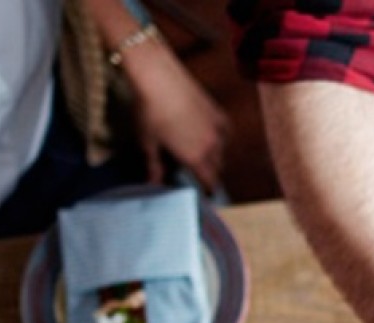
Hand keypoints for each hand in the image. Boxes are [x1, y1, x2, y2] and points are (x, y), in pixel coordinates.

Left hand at [122, 39, 230, 185]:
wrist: (159, 78)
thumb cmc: (150, 111)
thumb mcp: (148, 142)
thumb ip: (154, 165)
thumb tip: (154, 183)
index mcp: (194, 157)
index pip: (209, 181)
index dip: (208, 189)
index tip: (206, 193)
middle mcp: (211, 146)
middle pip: (218, 167)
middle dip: (209, 172)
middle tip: (198, 172)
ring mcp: (217, 128)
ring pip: (222, 150)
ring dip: (215, 156)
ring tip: (202, 154)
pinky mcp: (218, 112)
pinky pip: (225, 132)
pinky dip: (220, 137)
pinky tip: (210, 134)